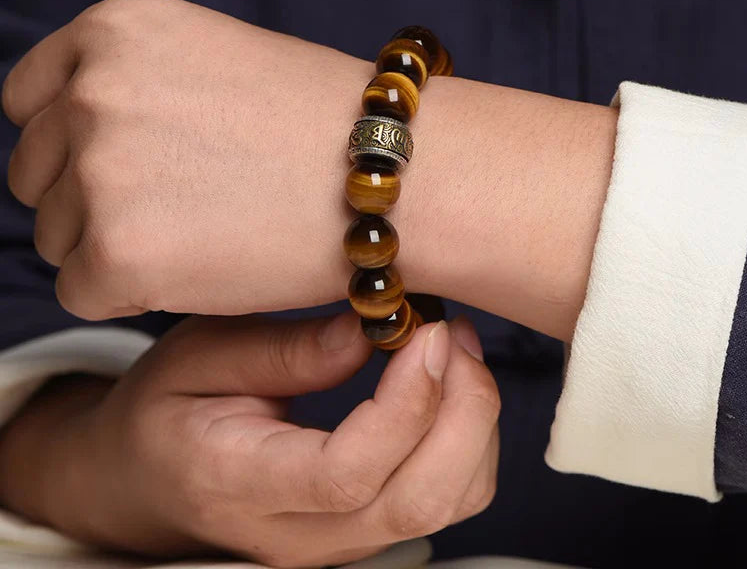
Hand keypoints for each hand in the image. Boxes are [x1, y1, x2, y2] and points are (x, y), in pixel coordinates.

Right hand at [0, 313, 499, 567]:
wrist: (145, 479)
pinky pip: (446, 499)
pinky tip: (448, 385)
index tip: (425, 331)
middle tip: (452, 331)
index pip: (345, 474)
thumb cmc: (168, 407)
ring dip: (474, 422)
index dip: (404, 404)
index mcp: (239, 484)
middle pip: (416, 502)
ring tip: (455, 346)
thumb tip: (374, 328)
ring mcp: (337, 544)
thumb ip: (285, 350)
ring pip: (446, 505)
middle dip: (462, 410)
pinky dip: (468, 440)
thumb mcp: (199, 355)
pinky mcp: (364, 531)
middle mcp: (296, 536)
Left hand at [3, 0, 370, 318]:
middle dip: (90, 198)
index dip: (68, 142)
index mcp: (115, 28)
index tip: (117, 169)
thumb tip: (75, 133)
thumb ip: (135, 83)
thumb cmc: (323, 121)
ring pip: (55, 235)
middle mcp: (92, 88)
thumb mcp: (214, 58)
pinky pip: (80, 290)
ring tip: (204, 232)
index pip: (28, 99)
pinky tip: (200, 268)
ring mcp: (99, 170)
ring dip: (113, 246)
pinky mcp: (116, 252)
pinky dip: (129, 293)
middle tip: (177, 209)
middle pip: (35, 173)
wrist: (394, 172)